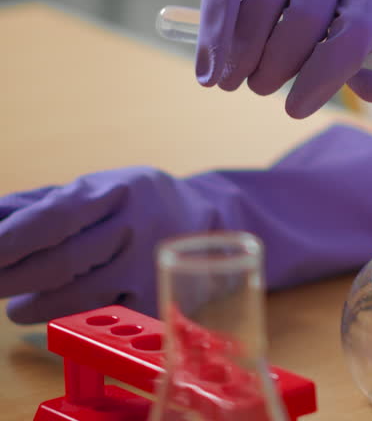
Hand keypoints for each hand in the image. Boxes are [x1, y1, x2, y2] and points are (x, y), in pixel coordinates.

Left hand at [0, 125, 371, 323]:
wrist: (216, 222)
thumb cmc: (140, 204)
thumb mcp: (99, 188)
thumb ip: (42, 204)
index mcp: (119, 191)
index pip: (54, 219)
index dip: (10, 240)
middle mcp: (139, 227)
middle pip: (60, 264)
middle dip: (11, 279)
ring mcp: (152, 267)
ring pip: (77, 297)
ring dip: (34, 305)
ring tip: (18, 304)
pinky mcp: (159, 300)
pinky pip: (104, 316)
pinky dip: (70, 318)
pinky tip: (56, 312)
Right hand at [67, 0, 371, 116]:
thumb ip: (360, 41)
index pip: (360, 27)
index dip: (328, 75)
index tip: (297, 108)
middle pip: (309, 17)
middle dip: (281, 65)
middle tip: (262, 88)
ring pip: (265, 2)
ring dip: (244, 54)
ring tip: (234, 81)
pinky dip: (215, 33)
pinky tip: (208, 69)